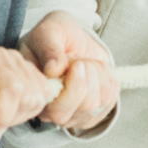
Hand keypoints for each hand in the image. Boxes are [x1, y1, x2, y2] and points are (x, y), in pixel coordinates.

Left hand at [0, 47, 58, 147]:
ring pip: (38, 96)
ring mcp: (18, 64)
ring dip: (19, 112)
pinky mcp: (31, 74)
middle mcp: (2, 56)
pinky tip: (12, 108)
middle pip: (28, 92)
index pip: (11, 86)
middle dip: (10, 112)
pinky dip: (30, 109)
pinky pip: (45, 96)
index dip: (4, 110)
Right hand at [22, 10, 118, 131]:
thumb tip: (54, 70)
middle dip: (84, 82)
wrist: (72, 41)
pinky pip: (110, 98)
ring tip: (84, 63)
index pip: (54, 110)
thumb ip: (48, 49)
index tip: (74, 63)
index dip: (70, 88)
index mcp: (37, 97)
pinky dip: (106, 78)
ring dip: (96, 76)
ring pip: (95, 104)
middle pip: (81, 109)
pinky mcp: (96, 110)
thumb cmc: (54, 39)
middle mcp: (54, 112)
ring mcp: (77, 115)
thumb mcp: (47, 33)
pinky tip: (93, 69)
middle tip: (80, 61)